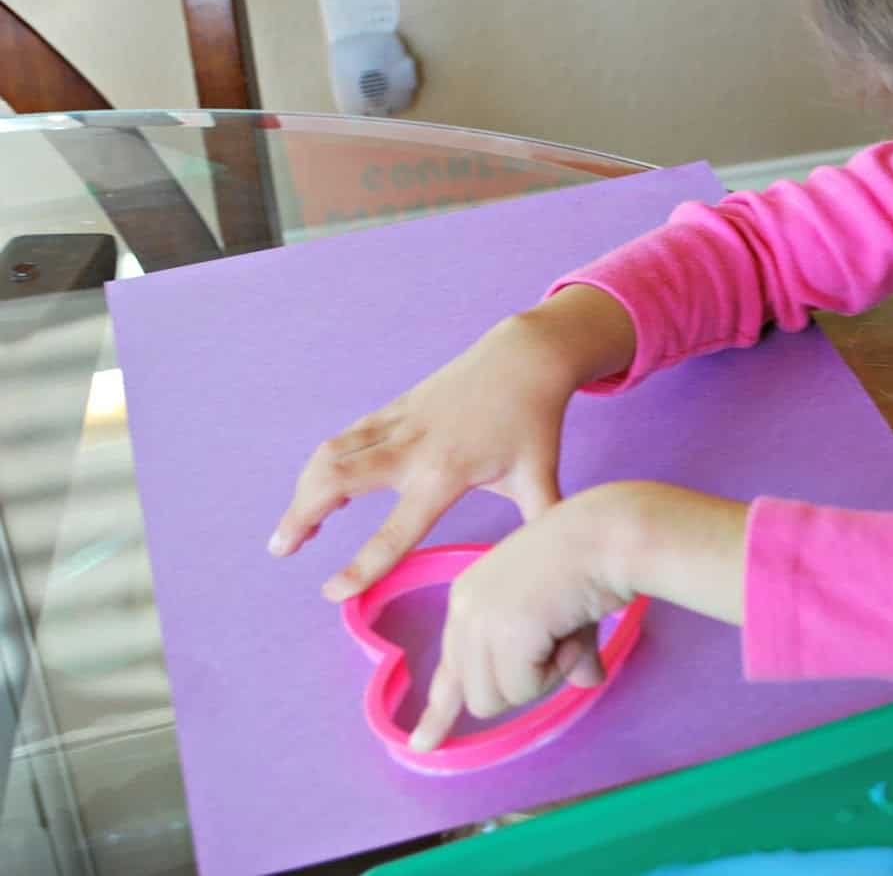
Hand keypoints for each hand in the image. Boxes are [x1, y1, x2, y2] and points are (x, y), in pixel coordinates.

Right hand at [267, 285, 635, 600]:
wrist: (525, 358)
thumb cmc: (534, 422)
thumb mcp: (542, 479)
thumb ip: (542, 524)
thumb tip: (552, 571)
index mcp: (446, 475)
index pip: (395, 531)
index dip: (360, 566)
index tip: (331, 593)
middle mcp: (412, 449)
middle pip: (337, 481)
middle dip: (302, 515)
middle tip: (282, 550)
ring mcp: (399, 423)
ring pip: (332, 454)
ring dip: (304, 489)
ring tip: (292, 530)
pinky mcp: (395, 407)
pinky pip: (347, 436)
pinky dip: (324, 463)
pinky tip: (317, 488)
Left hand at [409, 494, 621, 752]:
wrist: (609, 532)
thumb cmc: (593, 559)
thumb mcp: (563, 612)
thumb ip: (562, 653)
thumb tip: (588, 680)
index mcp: (469, 596)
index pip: (449, 665)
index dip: (440, 709)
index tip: (424, 743)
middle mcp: (464, 608)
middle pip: (476, 693)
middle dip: (524, 682)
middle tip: (561, 644)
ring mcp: (480, 620)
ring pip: (495, 698)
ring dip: (541, 679)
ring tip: (566, 634)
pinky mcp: (504, 633)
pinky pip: (523, 689)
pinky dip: (556, 671)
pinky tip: (570, 633)